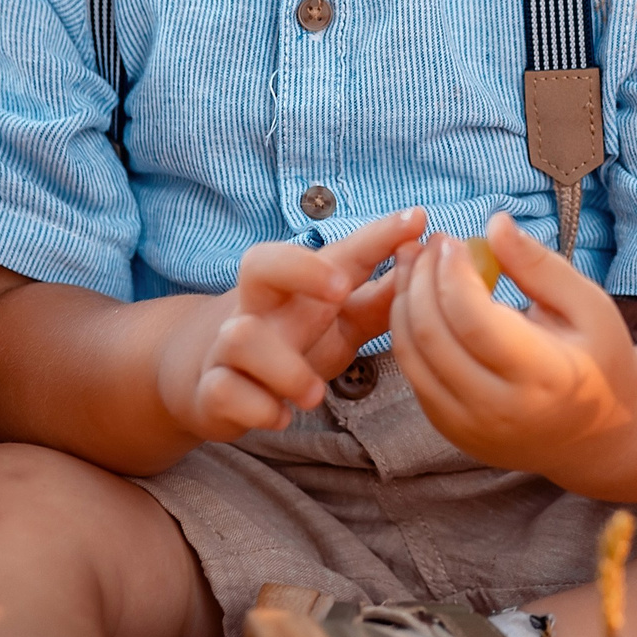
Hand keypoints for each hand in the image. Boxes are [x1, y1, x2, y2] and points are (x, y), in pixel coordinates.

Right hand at [166, 208, 425, 441]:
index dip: (377, 235)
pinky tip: (280, 417)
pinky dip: (255, 407)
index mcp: (300, 285)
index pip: (338, 251)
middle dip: (301, 268)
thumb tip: (423, 265)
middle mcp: (261, 306)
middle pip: (261, 262)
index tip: (417, 220)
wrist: (218, 382)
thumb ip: (382, 300)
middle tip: (339, 289)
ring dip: (284, 367)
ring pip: (242, 337)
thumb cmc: (293, 341)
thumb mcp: (341, 322)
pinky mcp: (213, 389)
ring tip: (314, 395)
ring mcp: (231, 347)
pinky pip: (223, 391)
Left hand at [389, 213, 636, 482]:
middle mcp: (500, 410)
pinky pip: (414, 376)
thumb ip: (540, 265)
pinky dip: (408, 332)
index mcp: (545, 378)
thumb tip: (495, 224)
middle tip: (428, 244)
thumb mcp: (588, 305)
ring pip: (412, 357)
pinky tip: (419, 299)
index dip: (453, 274)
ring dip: (403, 302)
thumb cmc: (600, 358)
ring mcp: (470, 427)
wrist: (598, 434)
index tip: (451, 240)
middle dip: (421, 280)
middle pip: (433, 337)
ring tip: (414, 263)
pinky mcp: (451, 431)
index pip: (475, 321)